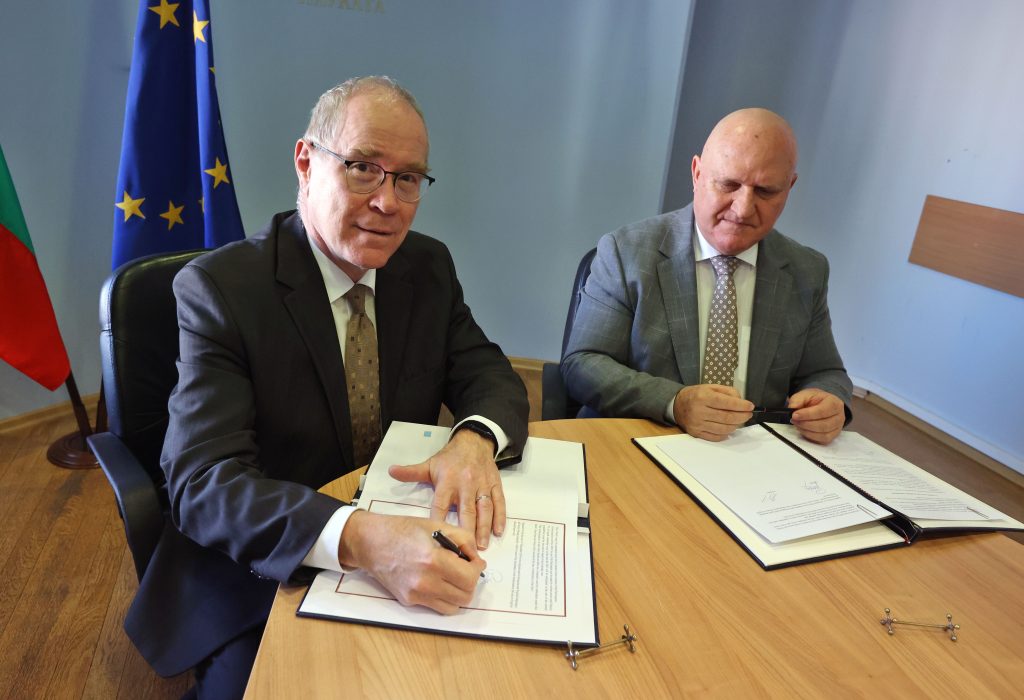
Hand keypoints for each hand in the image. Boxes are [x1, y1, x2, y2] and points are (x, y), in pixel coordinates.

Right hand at [338, 511, 484, 613]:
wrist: (371, 542)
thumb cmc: (403, 530)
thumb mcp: (437, 525)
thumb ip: (464, 539)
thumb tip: (476, 558)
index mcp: (434, 560)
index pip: (469, 578)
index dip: (477, 569)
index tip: (474, 561)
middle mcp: (425, 582)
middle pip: (465, 597)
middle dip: (470, 583)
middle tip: (465, 569)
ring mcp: (416, 595)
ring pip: (453, 607)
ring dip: (458, 593)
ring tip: (453, 576)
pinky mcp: (409, 601)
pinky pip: (436, 607)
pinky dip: (443, 597)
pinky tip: (438, 580)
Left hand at [388, 429, 504, 548]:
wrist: (474, 441)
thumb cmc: (450, 458)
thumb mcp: (430, 464)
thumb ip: (411, 472)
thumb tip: (390, 471)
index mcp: (447, 481)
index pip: (441, 505)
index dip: (439, 521)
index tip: (438, 539)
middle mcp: (466, 484)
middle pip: (466, 510)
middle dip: (466, 531)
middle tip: (466, 550)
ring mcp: (482, 485)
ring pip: (484, 509)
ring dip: (484, 527)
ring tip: (482, 545)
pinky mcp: (495, 485)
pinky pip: (499, 502)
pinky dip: (500, 517)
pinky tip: (499, 531)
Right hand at [673, 385, 753, 440]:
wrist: (677, 405)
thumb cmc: (696, 395)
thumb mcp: (711, 387)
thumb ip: (728, 392)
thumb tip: (741, 402)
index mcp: (703, 397)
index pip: (727, 403)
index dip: (741, 406)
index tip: (750, 406)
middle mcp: (699, 411)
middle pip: (727, 418)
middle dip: (742, 416)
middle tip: (748, 414)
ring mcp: (698, 424)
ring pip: (724, 429)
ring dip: (736, 425)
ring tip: (739, 420)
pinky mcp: (696, 433)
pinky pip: (716, 437)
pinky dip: (726, 434)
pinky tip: (728, 428)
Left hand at [788, 388, 844, 444]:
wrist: (821, 403)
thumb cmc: (815, 399)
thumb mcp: (805, 394)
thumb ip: (798, 400)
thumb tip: (791, 409)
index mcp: (835, 403)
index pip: (822, 411)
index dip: (807, 414)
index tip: (795, 415)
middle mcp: (839, 416)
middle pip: (823, 425)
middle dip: (805, 424)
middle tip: (794, 420)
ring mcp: (837, 428)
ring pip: (823, 434)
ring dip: (807, 431)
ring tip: (798, 424)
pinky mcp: (832, 436)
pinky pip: (822, 440)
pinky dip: (810, 436)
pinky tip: (803, 430)